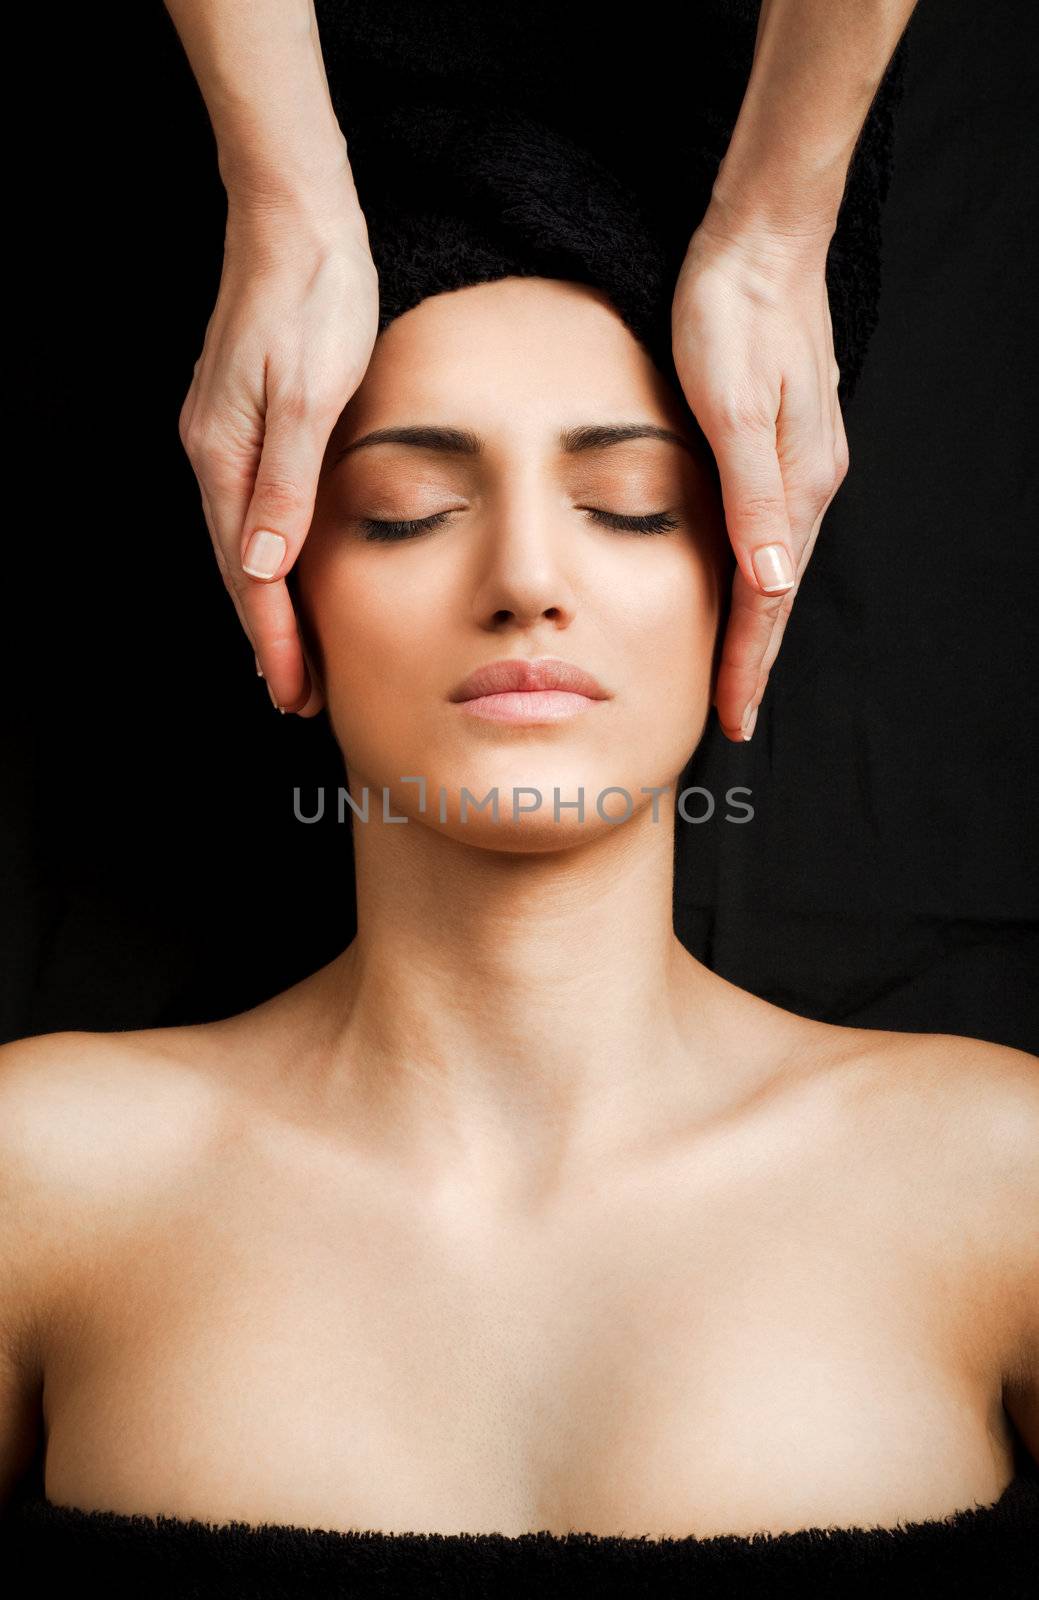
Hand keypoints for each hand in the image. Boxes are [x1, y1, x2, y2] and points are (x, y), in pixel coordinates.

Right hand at [178, 179, 379, 713]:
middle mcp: (213, 454)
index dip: (274, 640)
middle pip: (239, 571)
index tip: (294, 693)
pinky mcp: (243, 424)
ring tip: (295, 660)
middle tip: (298, 699)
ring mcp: (224, 438)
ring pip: (243, 546)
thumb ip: (286, 482)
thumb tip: (261, 567)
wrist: (297, 223)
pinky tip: (284, 578)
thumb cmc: (315, 299)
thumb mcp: (307, 393)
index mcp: (224, 455)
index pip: (249, 574)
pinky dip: (269, 560)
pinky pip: (253, 513)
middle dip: (269, 640)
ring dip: (268, 608)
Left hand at [671, 209, 848, 740]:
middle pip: (778, 594)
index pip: (770, 601)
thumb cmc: (734, 314)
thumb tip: (774, 584)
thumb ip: (754, 498)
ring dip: (756, 622)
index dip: (748, 664)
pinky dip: (755, 574)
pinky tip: (742, 582)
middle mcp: (807, 482)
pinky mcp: (785, 440)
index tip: (732, 718)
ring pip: (776, 565)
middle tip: (732, 716)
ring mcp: (801, 461)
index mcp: (797, 485)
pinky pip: (770, 530)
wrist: (760, 238)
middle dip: (756, 660)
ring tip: (734, 668)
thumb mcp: (735, 407)